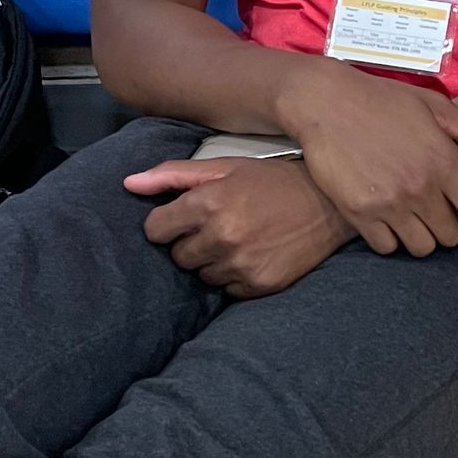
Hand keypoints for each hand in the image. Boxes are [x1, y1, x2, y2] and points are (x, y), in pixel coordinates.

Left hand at [122, 155, 353, 295]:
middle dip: (192, 242)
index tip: (186, 218)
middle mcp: (222, 235)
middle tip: (220, 226)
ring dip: (214, 261)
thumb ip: (173, 175)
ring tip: (241, 239)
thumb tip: (128, 184)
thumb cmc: (273, 181)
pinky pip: (228, 290)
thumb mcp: (225, 166)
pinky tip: (256, 255)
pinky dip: (236, 276)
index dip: (168, 223)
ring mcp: (241, 263)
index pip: (156, 229)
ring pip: (202, 275)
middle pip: (178, 256)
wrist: (329, 204)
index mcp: (208, 202)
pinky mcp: (259, 284)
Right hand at [276, 63, 457, 255]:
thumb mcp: (434, 107)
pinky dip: (389, 239)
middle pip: (452, 238)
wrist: (325, 101)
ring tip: (410, 215)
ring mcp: (389, 203)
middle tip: (435, 211)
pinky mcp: (358, 213)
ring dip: (420, 236)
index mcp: (446, 162)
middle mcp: (421, 187)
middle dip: (448, 227)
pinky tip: (385, 218)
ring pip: (421, 248)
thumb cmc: (383, 101)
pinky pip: (386, 248)